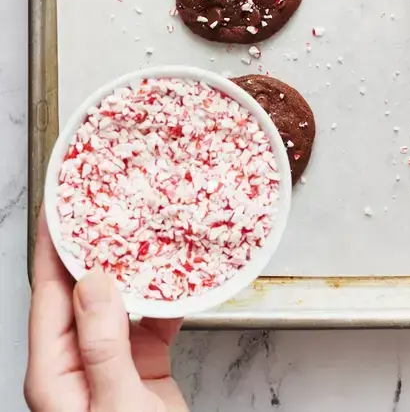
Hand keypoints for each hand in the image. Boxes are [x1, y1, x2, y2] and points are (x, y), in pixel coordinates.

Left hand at [25, 207, 187, 411]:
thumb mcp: (117, 406)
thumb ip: (103, 347)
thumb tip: (93, 283)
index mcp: (55, 373)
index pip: (48, 292)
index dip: (53, 242)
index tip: (62, 203)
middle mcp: (79, 362)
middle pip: (81, 287)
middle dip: (94, 242)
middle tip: (111, 199)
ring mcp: (111, 363)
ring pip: (118, 297)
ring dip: (134, 263)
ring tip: (146, 223)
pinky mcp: (143, 366)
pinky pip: (152, 316)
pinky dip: (168, 293)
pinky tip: (181, 272)